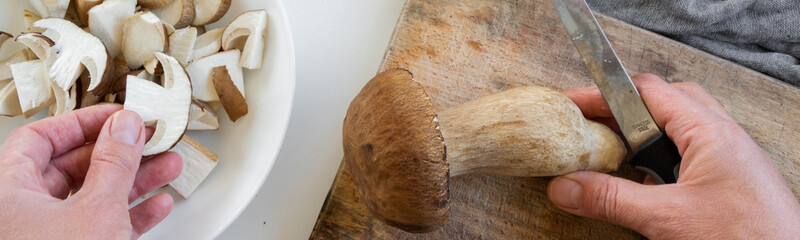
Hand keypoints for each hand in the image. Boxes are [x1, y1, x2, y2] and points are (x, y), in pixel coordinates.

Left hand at [0, 105, 181, 238]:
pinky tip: (158, 205)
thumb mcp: (95, 212)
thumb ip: (114, 164)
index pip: (41, 139)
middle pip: (71, 167)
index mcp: (6, 193)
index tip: (118, 115)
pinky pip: (101, 226)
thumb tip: (125, 127)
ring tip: (167, 166)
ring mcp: (44, 238)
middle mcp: (20, 214)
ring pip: (92, 197)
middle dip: (119, 152)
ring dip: (134, 181)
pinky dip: (131, 215)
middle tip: (147, 139)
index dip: (82, 122)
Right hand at [548, 74, 799, 238]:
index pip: (647, 91)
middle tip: (588, 126)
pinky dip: (657, 163)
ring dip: (640, 140)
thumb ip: (612, 200)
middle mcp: (721, 137)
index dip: (603, 93)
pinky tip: (644, 186)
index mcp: (710, 131)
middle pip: (662, 104)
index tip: (570, 104)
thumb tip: (566, 187)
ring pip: (675, 131)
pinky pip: (686, 157)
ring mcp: (727, 160)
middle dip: (621, 112)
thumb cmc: (749, 239)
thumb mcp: (667, 219)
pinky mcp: (728, 183)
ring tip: (611, 157)